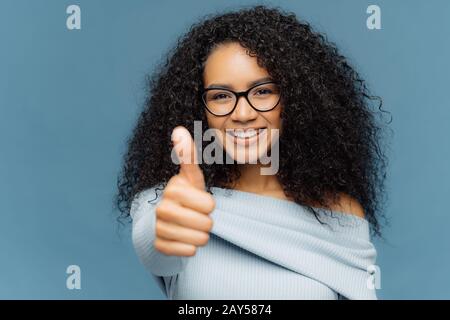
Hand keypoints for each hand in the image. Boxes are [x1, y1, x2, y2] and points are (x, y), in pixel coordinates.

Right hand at [153, 126, 214, 256]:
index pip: (209, 205)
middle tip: (197, 216)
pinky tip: (184, 239)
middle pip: (206, 224)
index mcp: (173, 188)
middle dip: (207, 222)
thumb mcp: (191, 176)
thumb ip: (188, 155)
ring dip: (201, 235)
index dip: (209, 205)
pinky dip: (191, 248)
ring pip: (199, 239)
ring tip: (192, 227)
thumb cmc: (186, 195)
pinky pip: (188, 252)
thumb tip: (178, 129)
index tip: (200, 201)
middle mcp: (162, 207)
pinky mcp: (159, 245)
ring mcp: (158, 227)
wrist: (168, 220)